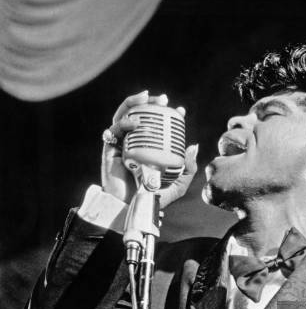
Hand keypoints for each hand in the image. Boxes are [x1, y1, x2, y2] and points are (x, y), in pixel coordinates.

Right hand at [101, 90, 198, 206]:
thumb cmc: (154, 198)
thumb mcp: (178, 184)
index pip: (157, 126)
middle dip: (150, 102)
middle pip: (139, 115)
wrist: (133, 209)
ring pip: (123, 117)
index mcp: (150, 148)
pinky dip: (122, 123)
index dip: (167, 115)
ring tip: (145, 99)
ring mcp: (122, 146)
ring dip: (133, 104)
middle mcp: (135, 144)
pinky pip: (113, 131)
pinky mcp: (110, 151)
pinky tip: (133, 122)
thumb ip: (188, 168)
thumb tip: (193, 146)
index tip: (180, 111)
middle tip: (164, 99)